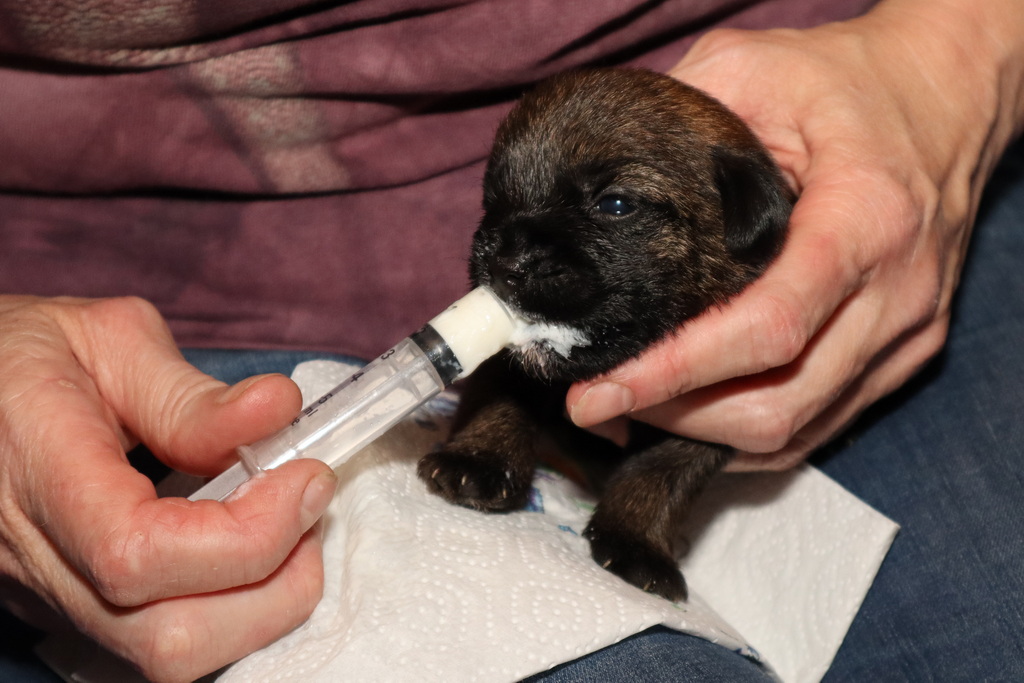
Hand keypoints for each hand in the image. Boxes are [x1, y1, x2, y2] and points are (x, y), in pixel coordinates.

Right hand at [0, 295, 336, 681]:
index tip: (307, 475)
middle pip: (168, 639)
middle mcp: (37, 560)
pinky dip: (236, 607)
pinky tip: (251, 544)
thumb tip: (279, 410)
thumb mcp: (107, 340)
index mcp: (40, 474)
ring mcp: (55, 599)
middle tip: (308, 501)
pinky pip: (167, 643)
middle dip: (274, 584)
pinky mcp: (78, 612)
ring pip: (172, 658)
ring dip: (264, 602)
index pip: (138, 554)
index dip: (247, 533)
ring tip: (290, 523)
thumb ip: (190, 392)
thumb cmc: (27, 358)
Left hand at [567, 0, 1023, 468]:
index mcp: (865, 220)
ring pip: (794, 429)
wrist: (948, 98)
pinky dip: (747, 433)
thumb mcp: (759, 67)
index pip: (767, 328)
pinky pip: (817, 425)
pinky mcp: (901, 355)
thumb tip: (603, 179)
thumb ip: (682, 115)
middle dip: (673, 416)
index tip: (601, 388)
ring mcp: (905, 335)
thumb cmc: (852, 83)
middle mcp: (895, 295)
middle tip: (597, 399)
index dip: (677, 372)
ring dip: (703, 432)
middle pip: (775, 403)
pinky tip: (693, 411)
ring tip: (632, 404)